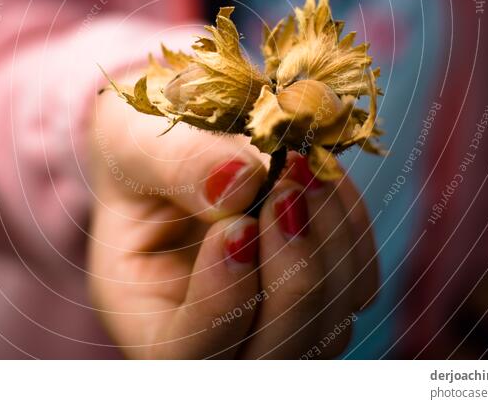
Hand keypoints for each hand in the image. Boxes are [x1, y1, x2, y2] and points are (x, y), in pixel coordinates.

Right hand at [88, 92, 378, 357]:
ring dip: (331, 245)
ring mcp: (272, 317)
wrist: (172, 132)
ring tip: (304, 169)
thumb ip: (178, 164)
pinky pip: (356, 284)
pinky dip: (350, 229)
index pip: (188, 352)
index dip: (224, 300)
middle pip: (273, 356)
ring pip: (328, 329)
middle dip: (295, 277)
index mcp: (146, 314)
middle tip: (288, 189)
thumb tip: (241, 184)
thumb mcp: (131, 141)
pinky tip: (319, 177)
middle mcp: (214, 335)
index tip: (239, 222)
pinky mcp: (317, 289)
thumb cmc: (136, 145)